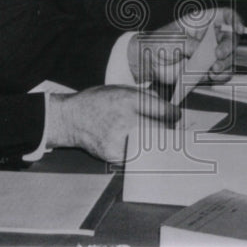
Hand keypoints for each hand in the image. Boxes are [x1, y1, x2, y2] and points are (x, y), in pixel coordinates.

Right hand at [47, 85, 179, 162]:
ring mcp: (119, 139)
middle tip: (169, 130)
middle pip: (161, 130)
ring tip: (155, 140)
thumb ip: (145, 97)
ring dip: (156, 144)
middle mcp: (126, 119)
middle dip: (168, 130)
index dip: (174, 114)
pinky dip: (141, 154)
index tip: (175, 116)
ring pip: (151, 147)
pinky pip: (136, 157)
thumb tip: (167, 106)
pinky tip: (141, 148)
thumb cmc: (97, 101)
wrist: (71, 118)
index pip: (164, 110)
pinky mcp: (113, 155)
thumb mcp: (121, 89)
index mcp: (129, 100)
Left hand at [127, 6, 241, 86]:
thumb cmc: (158, 44)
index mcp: (202, 22)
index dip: (234, 20)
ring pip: (229, 57)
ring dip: (225, 64)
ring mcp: (209, 53)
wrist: (149, 64)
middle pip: (231, 38)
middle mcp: (209, 36)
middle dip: (228, 47)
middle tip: (218, 55)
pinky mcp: (207, 69)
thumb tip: (205, 51)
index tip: (238, 29)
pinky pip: (222, 72)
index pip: (225, 15)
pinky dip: (221, 75)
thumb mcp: (173, 40)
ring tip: (213, 70)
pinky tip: (211, 76)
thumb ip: (190, 45)